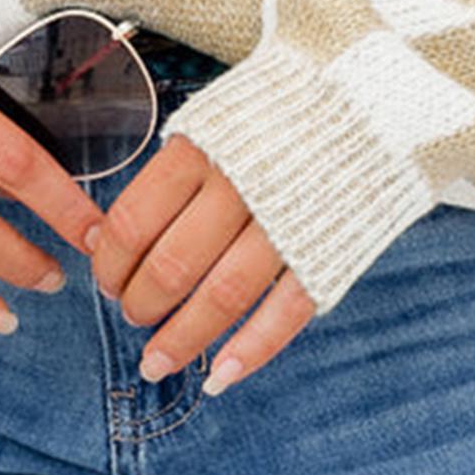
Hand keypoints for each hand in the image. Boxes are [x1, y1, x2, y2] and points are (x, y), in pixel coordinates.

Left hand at [89, 135, 314, 393]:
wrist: (368, 99)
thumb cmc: (274, 114)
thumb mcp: (213, 121)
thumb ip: (167, 173)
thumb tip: (108, 235)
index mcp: (202, 148)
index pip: (135, 222)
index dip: (111, 263)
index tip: (106, 280)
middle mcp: (239, 186)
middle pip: (171, 266)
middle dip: (141, 303)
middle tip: (132, 315)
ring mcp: (286, 222)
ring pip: (222, 297)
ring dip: (182, 339)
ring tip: (156, 361)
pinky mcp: (327, 250)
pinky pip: (286, 312)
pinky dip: (251, 351)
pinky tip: (220, 375)